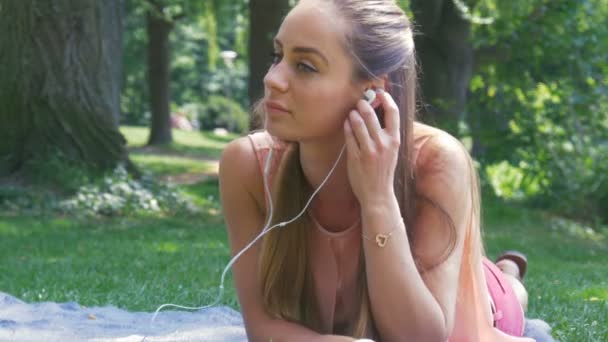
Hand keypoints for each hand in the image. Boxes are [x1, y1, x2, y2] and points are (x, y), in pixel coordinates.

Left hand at [343, 89, 400, 205]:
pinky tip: (346, 123)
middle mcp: (383, 144)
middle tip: (359, 102)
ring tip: (352, 112)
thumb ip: (387, 133)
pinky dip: (347, 126)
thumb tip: (380, 111)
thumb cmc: (384, 170)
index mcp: (394, 140)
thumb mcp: (391, 150)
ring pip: (358, 123)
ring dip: (353, 114)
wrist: (378, 194)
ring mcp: (368, 150)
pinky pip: (349, 136)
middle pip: (371, 115)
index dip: (386, 98)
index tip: (380, 92)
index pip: (393, 113)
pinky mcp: (356, 157)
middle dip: (363, 104)